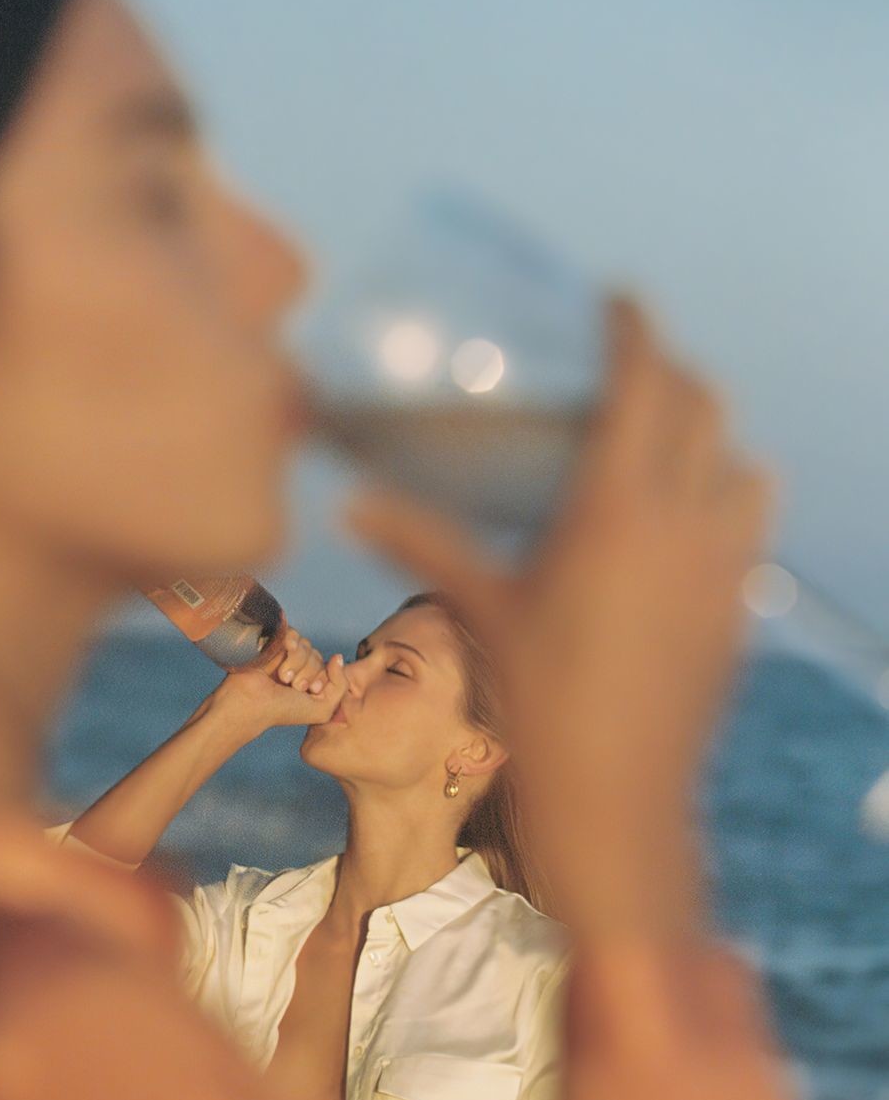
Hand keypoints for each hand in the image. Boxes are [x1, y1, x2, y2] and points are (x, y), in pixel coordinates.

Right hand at [211, 624, 346, 732]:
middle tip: (292, 686)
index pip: (330, 667)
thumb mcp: (323, 709)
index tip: (309, 691)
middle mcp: (300, 666)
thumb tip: (338, 657)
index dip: (323, 678)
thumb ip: (341, 685)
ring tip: (283, 677)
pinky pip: (294, 634)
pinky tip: (282, 656)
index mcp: (311, 681)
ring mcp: (285, 654)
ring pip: (307, 645)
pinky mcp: (273, 642)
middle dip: (309, 672)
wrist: (252, 704)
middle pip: (318, 656)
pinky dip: (291, 644)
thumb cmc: (284, 711)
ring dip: (297, 662)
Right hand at [345, 298, 774, 933]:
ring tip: (668, 449)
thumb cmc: (537, 706)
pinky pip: (749, 528)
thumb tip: (350, 506)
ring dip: (713, 440)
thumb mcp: (481, 612)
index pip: (646, 377)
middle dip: (670, 373)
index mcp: (619, 505)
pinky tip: (683, 531)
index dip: (634, 325)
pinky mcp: (740, 610)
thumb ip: (421, 544)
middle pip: (704, 403)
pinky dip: (725, 504)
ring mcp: (725, 565)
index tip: (616, 298)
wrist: (615, 801)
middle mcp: (687, 520)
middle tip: (628, 371)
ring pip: (745, 464)